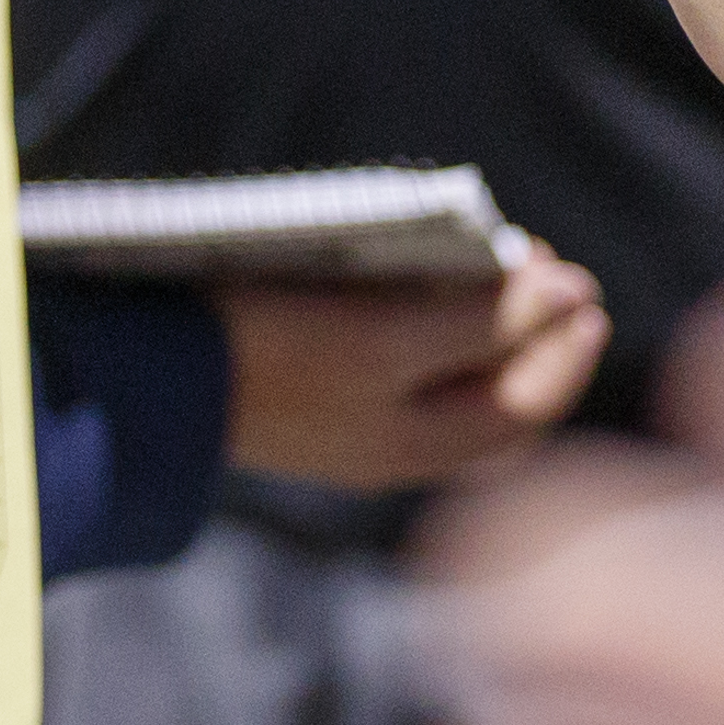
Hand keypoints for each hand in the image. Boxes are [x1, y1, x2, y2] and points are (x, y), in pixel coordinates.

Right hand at [220, 246, 612, 488]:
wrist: (147, 381)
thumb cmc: (262, 348)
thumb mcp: (377, 334)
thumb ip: (475, 318)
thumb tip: (566, 291)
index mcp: (411, 447)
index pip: (523, 404)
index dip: (557, 340)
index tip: (576, 278)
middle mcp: (389, 454)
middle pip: (499, 409)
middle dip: (537, 342)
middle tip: (550, 270)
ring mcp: (352, 439)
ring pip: (458, 405)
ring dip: (496, 347)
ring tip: (505, 284)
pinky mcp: (318, 417)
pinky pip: (414, 397)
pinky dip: (446, 358)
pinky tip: (438, 313)